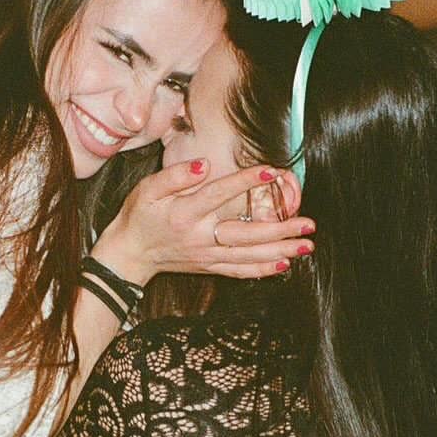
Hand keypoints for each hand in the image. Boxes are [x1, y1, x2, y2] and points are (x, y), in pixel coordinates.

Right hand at [94, 159, 313, 284]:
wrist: (128, 255)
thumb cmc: (138, 216)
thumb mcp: (146, 189)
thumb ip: (175, 176)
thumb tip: (204, 165)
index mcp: (184, 214)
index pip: (219, 193)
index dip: (245, 181)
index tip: (271, 171)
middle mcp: (199, 237)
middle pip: (245, 234)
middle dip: (279, 230)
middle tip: (308, 223)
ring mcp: (206, 256)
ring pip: (248, 256)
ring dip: (280, 252)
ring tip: (306, 245)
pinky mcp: (209, 267)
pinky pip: (239, 272)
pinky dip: (262, 270)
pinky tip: (284, 265)